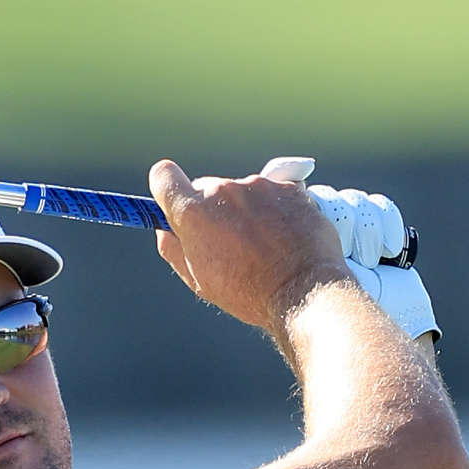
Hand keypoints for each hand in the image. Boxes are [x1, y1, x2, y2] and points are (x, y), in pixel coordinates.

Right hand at [148, 158, 350, 335]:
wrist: (304, 290)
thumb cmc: (247, 292)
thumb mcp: (198, 279)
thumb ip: (173, 248)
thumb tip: (165, 229)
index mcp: (193, 213)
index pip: (164, 177)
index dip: (167, 188)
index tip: (175, 201)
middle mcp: (223, 190)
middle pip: (207, 189)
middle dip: (212, 209)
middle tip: (227, 241)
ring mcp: (259, 186)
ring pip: (242, 192)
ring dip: (246, 210)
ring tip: (262, 245)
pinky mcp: (288, 188)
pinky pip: (272, 194)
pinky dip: (274, 210)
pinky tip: (282, 237)